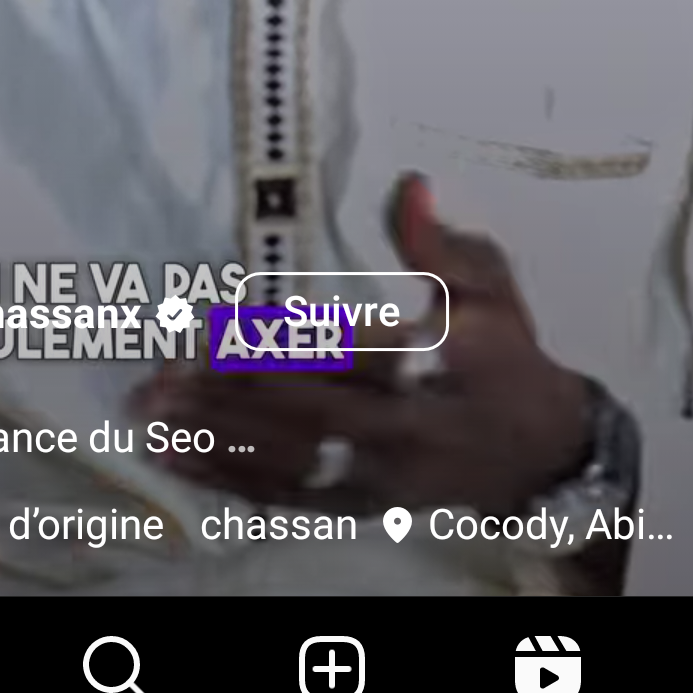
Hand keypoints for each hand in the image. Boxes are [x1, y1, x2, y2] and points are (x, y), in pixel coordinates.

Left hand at [129, 176, 591, 517]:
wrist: (542, 453)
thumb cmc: (508, 357)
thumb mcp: (492, 290)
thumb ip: (444, 246)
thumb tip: (408, 187)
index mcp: (433, 370)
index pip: (341, 357)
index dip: (273, 345)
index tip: (210, 329)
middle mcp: (400, 435)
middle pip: (299, 417)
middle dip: (223, 397)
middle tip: (159, 375)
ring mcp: (375, 480)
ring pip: (283, 463)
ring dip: (212, 439)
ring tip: (150, 413)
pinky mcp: (357, 505)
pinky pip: (285, 499)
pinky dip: (227, 480)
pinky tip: (178, 460)